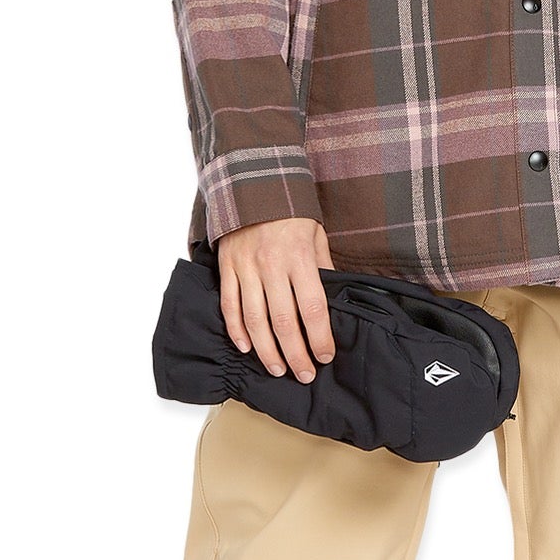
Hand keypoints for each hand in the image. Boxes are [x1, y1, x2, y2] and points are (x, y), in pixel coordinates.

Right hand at [217, 216, 338, 381]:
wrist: (252, 184)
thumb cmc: (290, 212)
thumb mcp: (316, 234)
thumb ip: (323, 267)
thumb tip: (332, 298)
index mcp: (299, 258)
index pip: (313, 308)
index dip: (320, 337)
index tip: (326, 356)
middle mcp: (271, 266)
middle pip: (284, 322)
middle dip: (296, 354)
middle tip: (304, 375)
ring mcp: (246, 268)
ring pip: (255, 320)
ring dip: (266, 350)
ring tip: (277, 370)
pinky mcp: (227, 268)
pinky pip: (230, 306)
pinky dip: (236, 330)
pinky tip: (246, 348)